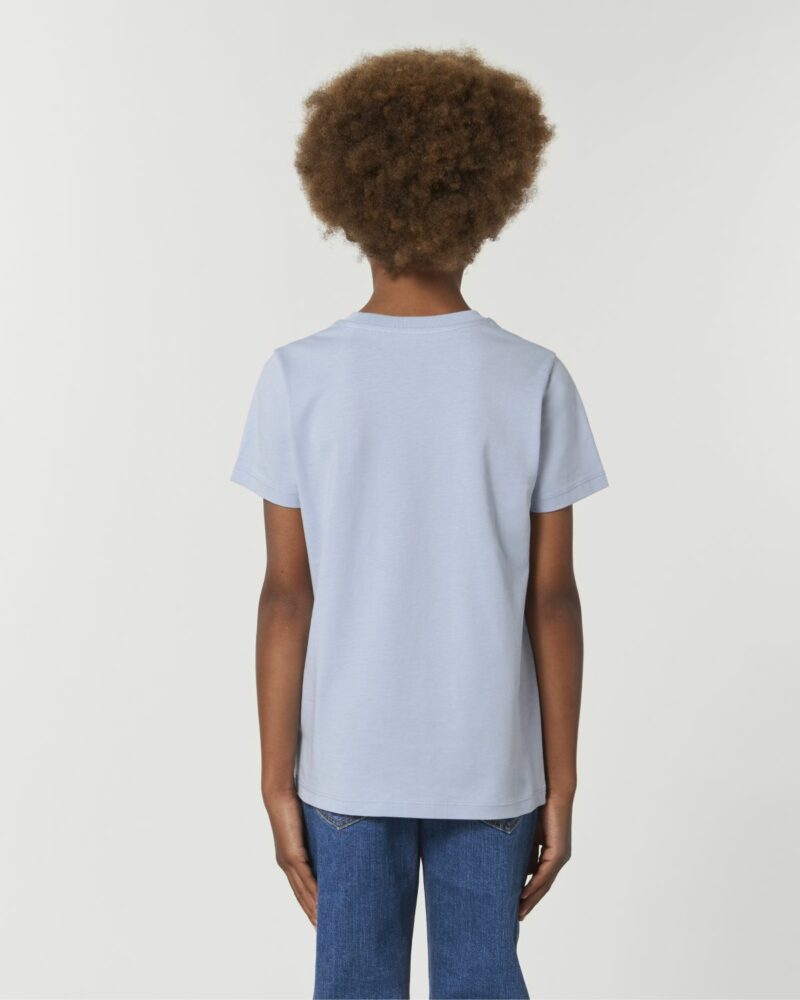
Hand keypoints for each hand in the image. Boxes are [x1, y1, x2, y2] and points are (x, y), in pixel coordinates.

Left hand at [264, 788, 317, 925]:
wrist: (279, 795)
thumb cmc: (295, 806)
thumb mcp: (309, 828)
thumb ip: (317, 839)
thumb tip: (332, 842)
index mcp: (287, 860)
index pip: (299, 888)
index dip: (308, 904)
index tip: (318, 919)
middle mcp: (286, 865)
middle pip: (300, 895)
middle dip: (311, 913)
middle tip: (323, 931)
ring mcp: (288, 861)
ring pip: (303, 891)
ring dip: (314, 908)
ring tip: (325, 923)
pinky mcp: (293, 855)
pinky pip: (306, 878)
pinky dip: (315, 893)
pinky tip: (323, 903)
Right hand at [519, 793, 572, 919]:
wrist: (551, 791)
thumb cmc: (539, 809)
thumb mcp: (528, 835)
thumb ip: (525, 851)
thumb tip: (517, 869)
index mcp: (552, 854)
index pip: (540, 879)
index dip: (529, 893)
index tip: (516, 905)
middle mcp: (558, 858)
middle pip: (543, 886)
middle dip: (529, 902)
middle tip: (517, 917)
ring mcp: (560, 856)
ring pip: (544, 883)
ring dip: (531, 899)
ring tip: (519, 912)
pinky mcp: (558, 852)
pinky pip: (545, 873)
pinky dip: (534, 885)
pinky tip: (523, 895)